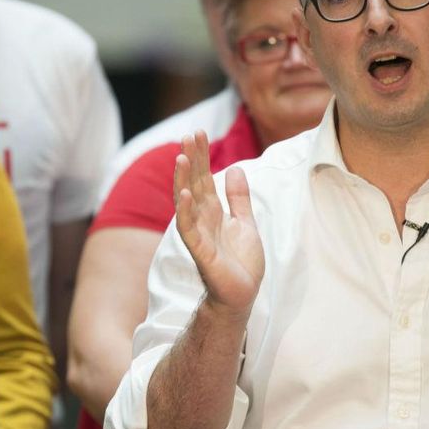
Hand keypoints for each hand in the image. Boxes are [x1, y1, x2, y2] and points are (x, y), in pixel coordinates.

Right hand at [173, 131, 263, 315]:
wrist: (242, 296)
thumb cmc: (241, 263)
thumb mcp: (245, 223)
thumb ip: (239, 198)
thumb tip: (236, 168)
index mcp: (213, 212)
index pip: (204, 178)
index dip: (202, 156)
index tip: (198, 132)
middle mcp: (203, 220)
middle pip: (195, 184)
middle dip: (192, 160)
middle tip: (189, 134)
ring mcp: (200, 235)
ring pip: (188, 203)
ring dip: (184, 180)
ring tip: (183, 157)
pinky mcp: (201, 252)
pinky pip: (190, 229)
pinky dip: (185, 211)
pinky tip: (184, 194)